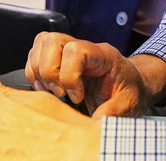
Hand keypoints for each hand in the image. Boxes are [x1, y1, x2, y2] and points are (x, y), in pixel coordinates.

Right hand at [25, 32, 165, 117]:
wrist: (131, 84)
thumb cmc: (130, 91)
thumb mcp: (128, 105)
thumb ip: (112, 113)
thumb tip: (94, 123)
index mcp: (103, 55)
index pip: (76, 50)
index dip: (69, 75)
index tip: (77, 96)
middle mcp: (84, 47)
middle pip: (52, 40)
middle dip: (50, 71)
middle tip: (62, 93)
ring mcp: (69, 49)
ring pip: (41, 43)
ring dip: (40, 71)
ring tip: (54, 91)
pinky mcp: (59, 57)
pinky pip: (36, 54)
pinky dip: (35, 72)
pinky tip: (47, 88)